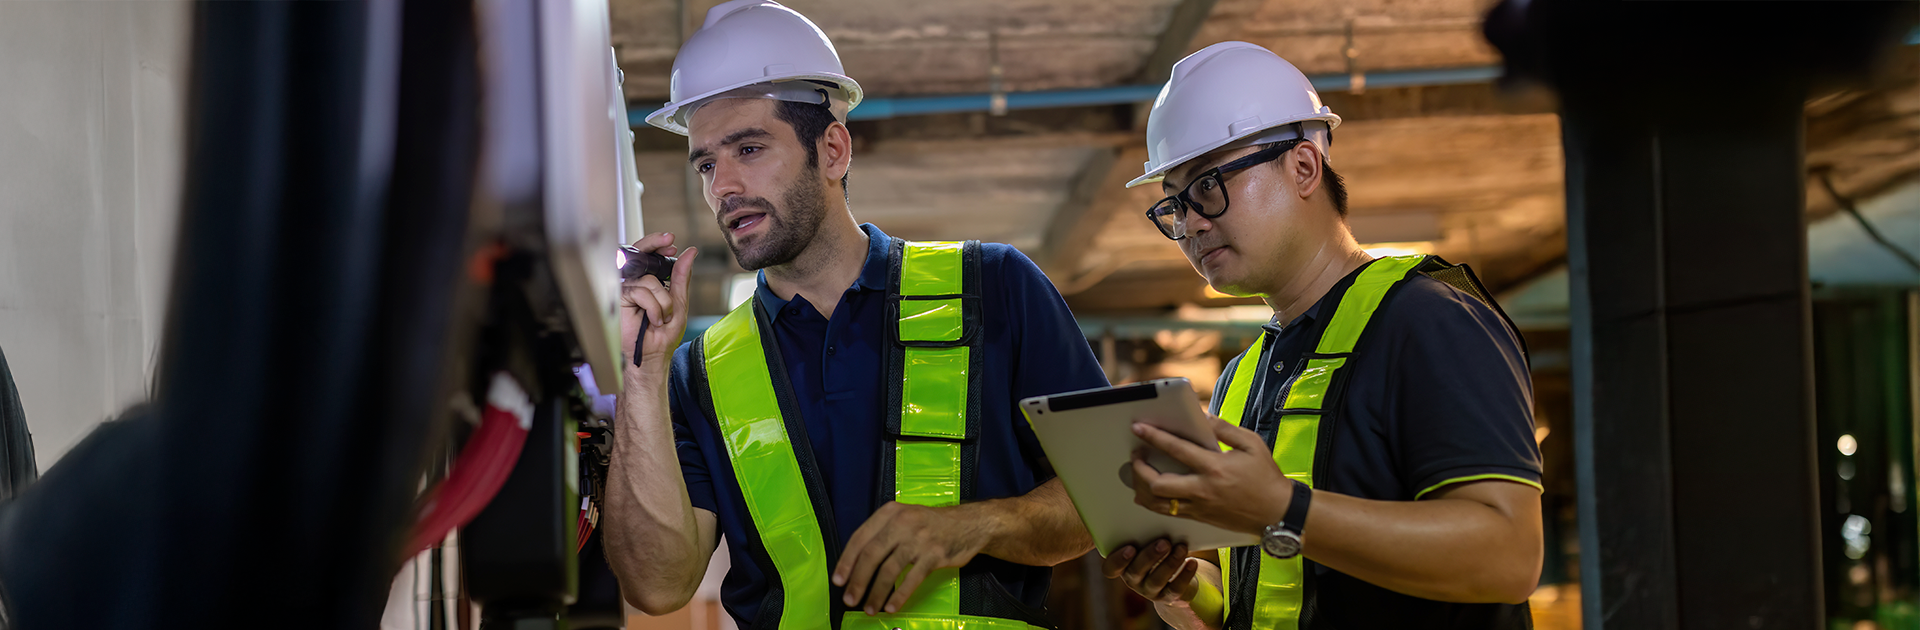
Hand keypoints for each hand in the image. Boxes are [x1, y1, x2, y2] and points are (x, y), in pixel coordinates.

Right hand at [619, 233, 697, 374]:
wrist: (651, 357)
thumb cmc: (662, 336)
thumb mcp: (679, 303)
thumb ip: (681, 277)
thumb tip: (690, 253)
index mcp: (649, 283)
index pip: (650, 257)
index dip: (657, 244)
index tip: (671, 241)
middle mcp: (636, 283)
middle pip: (641, 255)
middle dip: (653, 244)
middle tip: (668, 241)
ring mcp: (626, 290)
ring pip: (649, 280)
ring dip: (663, 301)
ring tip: (662, 317)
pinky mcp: (619, 299)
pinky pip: (641, 292)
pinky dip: (653, 307)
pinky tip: (652, 319)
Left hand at [832, 501, 988, 614]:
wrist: (968, 524)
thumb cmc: (930, 524)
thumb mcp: (904, 517)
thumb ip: (881, 533)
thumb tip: (855, 564)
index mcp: (889, 513)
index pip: (860, 537)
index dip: (846, 561)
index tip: (838, 580)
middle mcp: (902, 523)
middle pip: (872, 555)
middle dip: (858, 580)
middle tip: (849, 598)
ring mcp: (919, 539)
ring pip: (889, 570)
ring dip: (876, 593)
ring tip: (869, 608)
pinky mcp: (934, 555)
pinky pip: (911, 579)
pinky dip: (900, 596)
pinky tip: (891, 607)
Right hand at [1103, 539, 1200, 604]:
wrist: (1174, 572)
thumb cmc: (1154, 547)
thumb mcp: (1145, 541)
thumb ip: (1142, 532)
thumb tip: (1148, 506)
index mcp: (1122, 565)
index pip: (1111, 568)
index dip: (1118, 560)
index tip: (1131, 547)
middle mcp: (1133, 580)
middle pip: (1135, 571)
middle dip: (1150, 556)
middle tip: (1165, 542)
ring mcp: (1149, 590)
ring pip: (1156, 580)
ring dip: (1170, 563)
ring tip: (1181, 547)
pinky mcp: (1167, 596)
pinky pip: (1175, 589)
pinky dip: (1185, 575)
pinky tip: (1192, 562)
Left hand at [1130, 415, 1293, 534]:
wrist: (1278, 513)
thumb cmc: (1267, 477)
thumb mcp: (1252, 444)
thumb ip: (1225, 429)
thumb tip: (1204, 417)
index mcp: (1215, 467)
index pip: (1176, 449)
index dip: (1154, 437)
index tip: (1138, 428)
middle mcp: (1203, 490)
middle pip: (1157, 483)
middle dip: (1140, 469)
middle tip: (1136, 456)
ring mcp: (1200, 508)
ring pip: (1158, 503)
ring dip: (1142, 488)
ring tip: (1138, 474)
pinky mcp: (1200, 519)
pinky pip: (1168, 513)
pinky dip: (1154, 503)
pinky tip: (1149, 493)